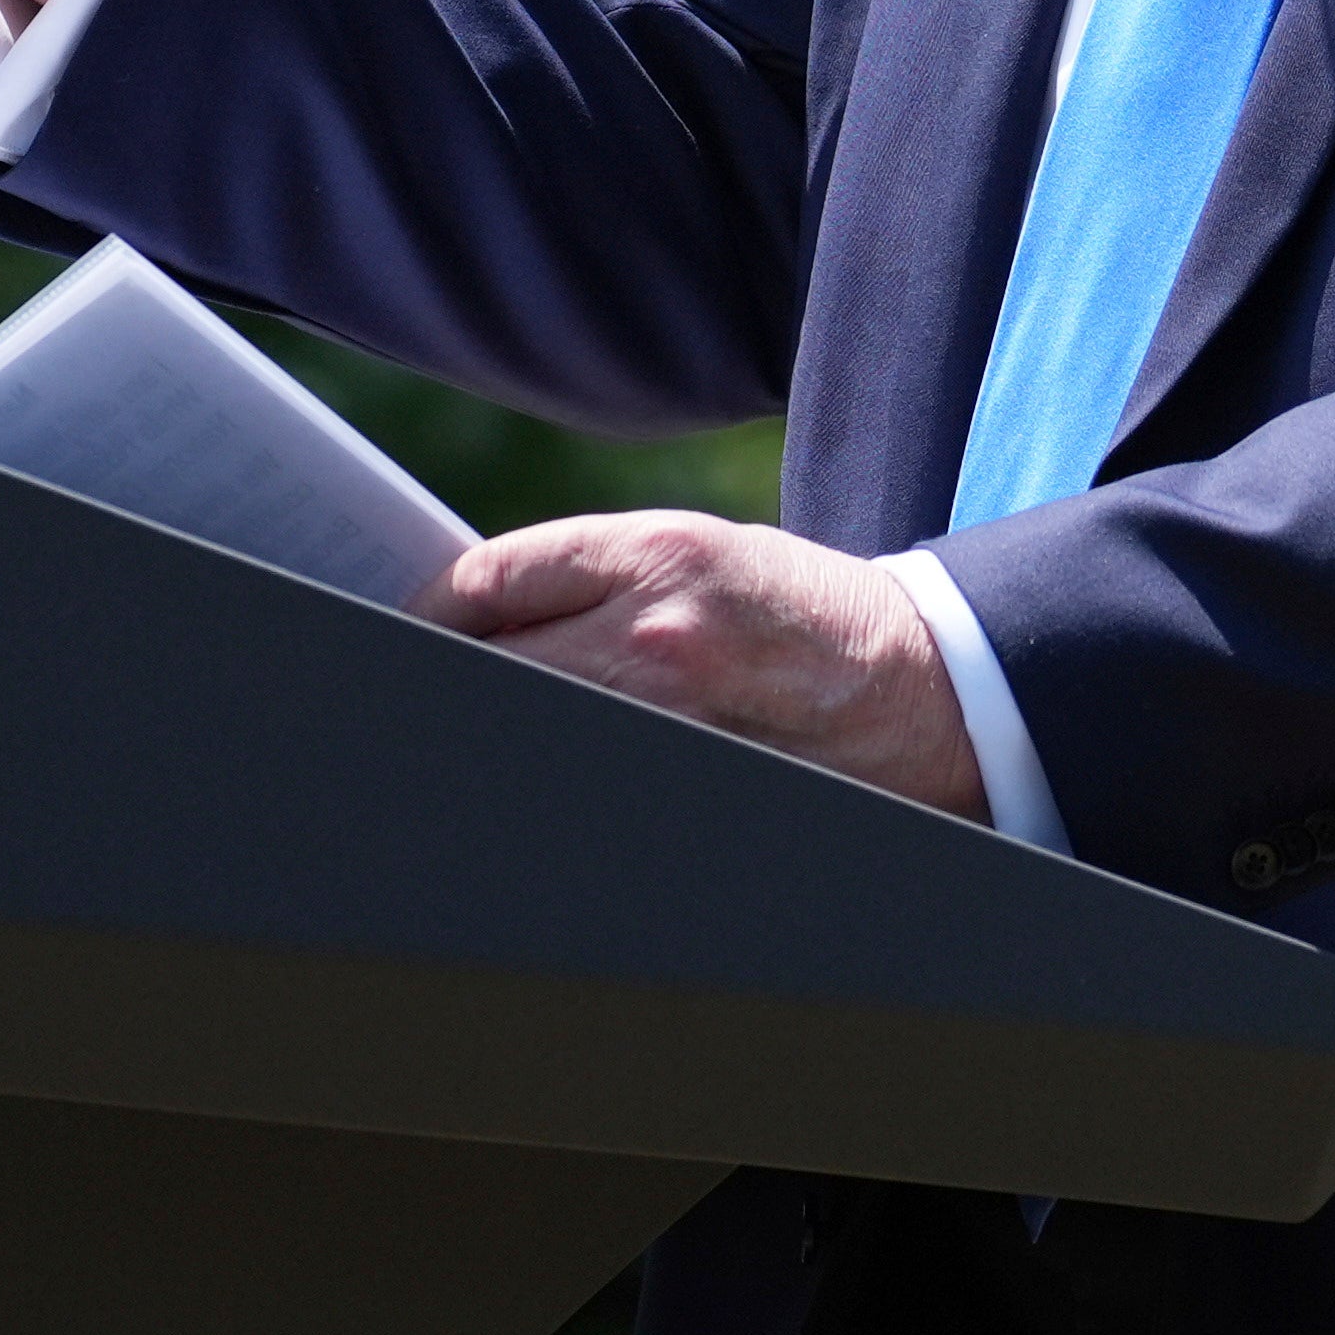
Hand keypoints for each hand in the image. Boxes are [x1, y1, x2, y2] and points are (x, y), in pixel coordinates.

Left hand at [420, 512, 984, 816]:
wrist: (924, 690)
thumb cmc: (801, 613)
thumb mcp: (704, 555)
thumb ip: (593, 575)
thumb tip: (472, 615)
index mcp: (656, 555)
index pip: (487, 581)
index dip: (430, 609)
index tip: (410, 626)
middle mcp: (652, 638)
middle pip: (486, 662)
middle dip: (444, 675)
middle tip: (413, 690)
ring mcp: (665, 723)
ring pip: (526, 717)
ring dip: (494, 722)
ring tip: (481, 722)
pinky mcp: (687, 780)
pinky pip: (579, 771)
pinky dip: (547, 766)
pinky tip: (543, 761)